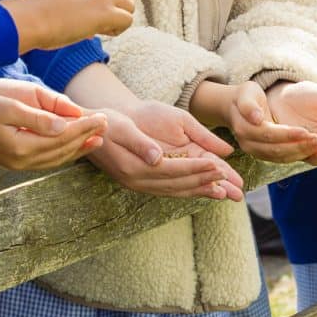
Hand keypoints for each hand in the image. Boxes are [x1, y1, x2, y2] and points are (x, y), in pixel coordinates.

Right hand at [0, 79, 107, 171]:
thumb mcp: (9, 104)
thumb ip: (38, 116)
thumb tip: (65, 124)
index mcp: (21, 146)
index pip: (62, 137)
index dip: (84, 127)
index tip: (102, 117)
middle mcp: (21, 160)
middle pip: (62, 150)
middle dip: (85, 138)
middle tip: (106, 126)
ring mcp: (17, 163)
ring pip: (56, 158)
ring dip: (77, 149)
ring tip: (96, 140)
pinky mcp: (13, 159)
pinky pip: (45, 159)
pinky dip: (62, 153)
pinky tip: (71, 147)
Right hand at [4, 0, 134, 50]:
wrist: (31, 19)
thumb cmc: (36, 12)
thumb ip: (74, 2)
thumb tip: (84, 22)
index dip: (94, 5)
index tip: (81, 15)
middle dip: (108, 10)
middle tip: (91, 25)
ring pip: (128, 6)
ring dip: (116, 19)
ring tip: (98, 30)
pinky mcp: (108, 12)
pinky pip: (127, 19)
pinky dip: (118, 29)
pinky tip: (102, 34)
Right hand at [89, 99, 244, 200]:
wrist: (86, 131)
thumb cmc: (105, 123)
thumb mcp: (121, 127)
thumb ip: (139, 144)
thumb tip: (156, 157)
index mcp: (135, 167)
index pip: (173, 170)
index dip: (197, 169)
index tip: (219, 167)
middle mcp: (138, 181)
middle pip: (178, 184)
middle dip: (206, 183)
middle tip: (231, 183)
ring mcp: (138, 185)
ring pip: (175, 191)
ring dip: (200, 192)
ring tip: (223, 193)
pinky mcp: (140, 183)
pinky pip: (168, 190)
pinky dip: (187, 191)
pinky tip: (200, 190)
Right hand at [190, 80, 316, 162]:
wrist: (237, 108)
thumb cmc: (245, 97)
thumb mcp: (246, 93)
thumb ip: (249, 105)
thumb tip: (256, 117)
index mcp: (244, 128)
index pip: (269, 134)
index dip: (288, 134)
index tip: (306, 131)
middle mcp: (249, 144)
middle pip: (277, 150)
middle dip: (300, 146)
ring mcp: (257, 152)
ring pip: (282, 157)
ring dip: (302, 153)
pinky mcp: (266, 155)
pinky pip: (284, 158)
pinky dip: (299, 155)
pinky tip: (314, 150)